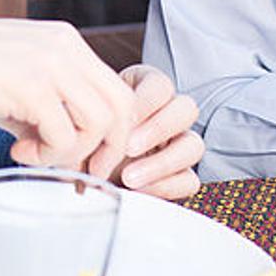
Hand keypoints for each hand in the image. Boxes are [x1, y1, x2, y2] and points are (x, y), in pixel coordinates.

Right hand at [0, 14, 136, 167]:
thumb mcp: (15, 81)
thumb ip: (48, 107)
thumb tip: (68, 148)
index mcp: (66, 42)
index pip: (117, 90)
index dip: (112, 133)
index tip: (89, 159)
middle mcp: (66, 48)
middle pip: (122, 107)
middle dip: (107, 149)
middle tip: (79, 172)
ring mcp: (51, 65)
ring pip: (100, 123)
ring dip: (71, 153)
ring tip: (33, 155)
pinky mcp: (31, 87)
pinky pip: (64, 136)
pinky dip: (46, 156)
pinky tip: (16, 150)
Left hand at [84, 65, 204, 199]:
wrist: (81, 172)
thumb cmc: (83, 138)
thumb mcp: (82, 123)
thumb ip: (89, 121)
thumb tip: (89, 131)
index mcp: (146, 90)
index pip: (161, 85)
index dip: (146, 101)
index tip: (124, 118)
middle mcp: (168, 115)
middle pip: (186, 110)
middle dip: (158, 128)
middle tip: (128, 146)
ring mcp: (178, 146)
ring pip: (194, 145)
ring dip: (163, 162)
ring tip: (128, 176)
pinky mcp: (180, 176)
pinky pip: (189, 180)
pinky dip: (165, 186)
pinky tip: (138, 191)